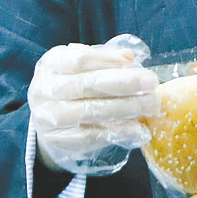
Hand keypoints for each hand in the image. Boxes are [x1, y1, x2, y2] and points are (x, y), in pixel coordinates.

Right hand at [28, 35, 157, 173]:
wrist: (49, 118)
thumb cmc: (74, 84)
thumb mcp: (84, 67)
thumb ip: (105, 61)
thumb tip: (128, 56)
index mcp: (51, 64)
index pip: (79, 59)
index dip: (108, 60)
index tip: (135, 62)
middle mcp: (44, 90)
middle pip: (86, 85)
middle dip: (124, 84)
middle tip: (152, 83)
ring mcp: (48, 117)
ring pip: (89, 112)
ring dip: (125, 108)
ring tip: (151, 105)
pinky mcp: (58, 140)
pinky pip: (90, 137)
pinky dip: (117, 132)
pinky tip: (138, 129)